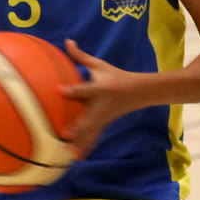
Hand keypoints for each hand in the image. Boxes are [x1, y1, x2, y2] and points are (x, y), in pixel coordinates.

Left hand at [59, 41, 142, 159]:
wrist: (138, 91)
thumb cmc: (115, 76)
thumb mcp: (100, 65)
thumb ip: (81, 56)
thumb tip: (67, 41)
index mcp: (100, 89)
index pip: (85, 90)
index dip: (73, 90)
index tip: (60, 91)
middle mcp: (101, 106)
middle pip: (88, 118)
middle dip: (76, 127)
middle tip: (61, 135)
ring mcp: (103, 118)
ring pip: (90, 133)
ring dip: (80, 143)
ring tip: (66, 155)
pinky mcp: (104, 125)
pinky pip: (93, 138)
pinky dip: (86, 148)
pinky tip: (76, 159)